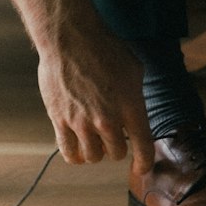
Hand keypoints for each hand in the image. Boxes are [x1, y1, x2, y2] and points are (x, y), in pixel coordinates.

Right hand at [3, 0, 153, 171]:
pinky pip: (69, 153)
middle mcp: (107, 119)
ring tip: (94, 137)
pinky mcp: (60, 121)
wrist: (70, 38)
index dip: (145, 162)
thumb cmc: (103, 48)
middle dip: (116, 146)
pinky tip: (78, 146)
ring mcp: (82, 123)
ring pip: (93, 157)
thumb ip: (135, 96)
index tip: (142, 167)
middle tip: (112, 133)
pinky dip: (76, 154)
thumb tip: (134, 112)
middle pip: (116, 154)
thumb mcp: (133, 69)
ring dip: (96, 150)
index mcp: (130, 106)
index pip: (143, 147)